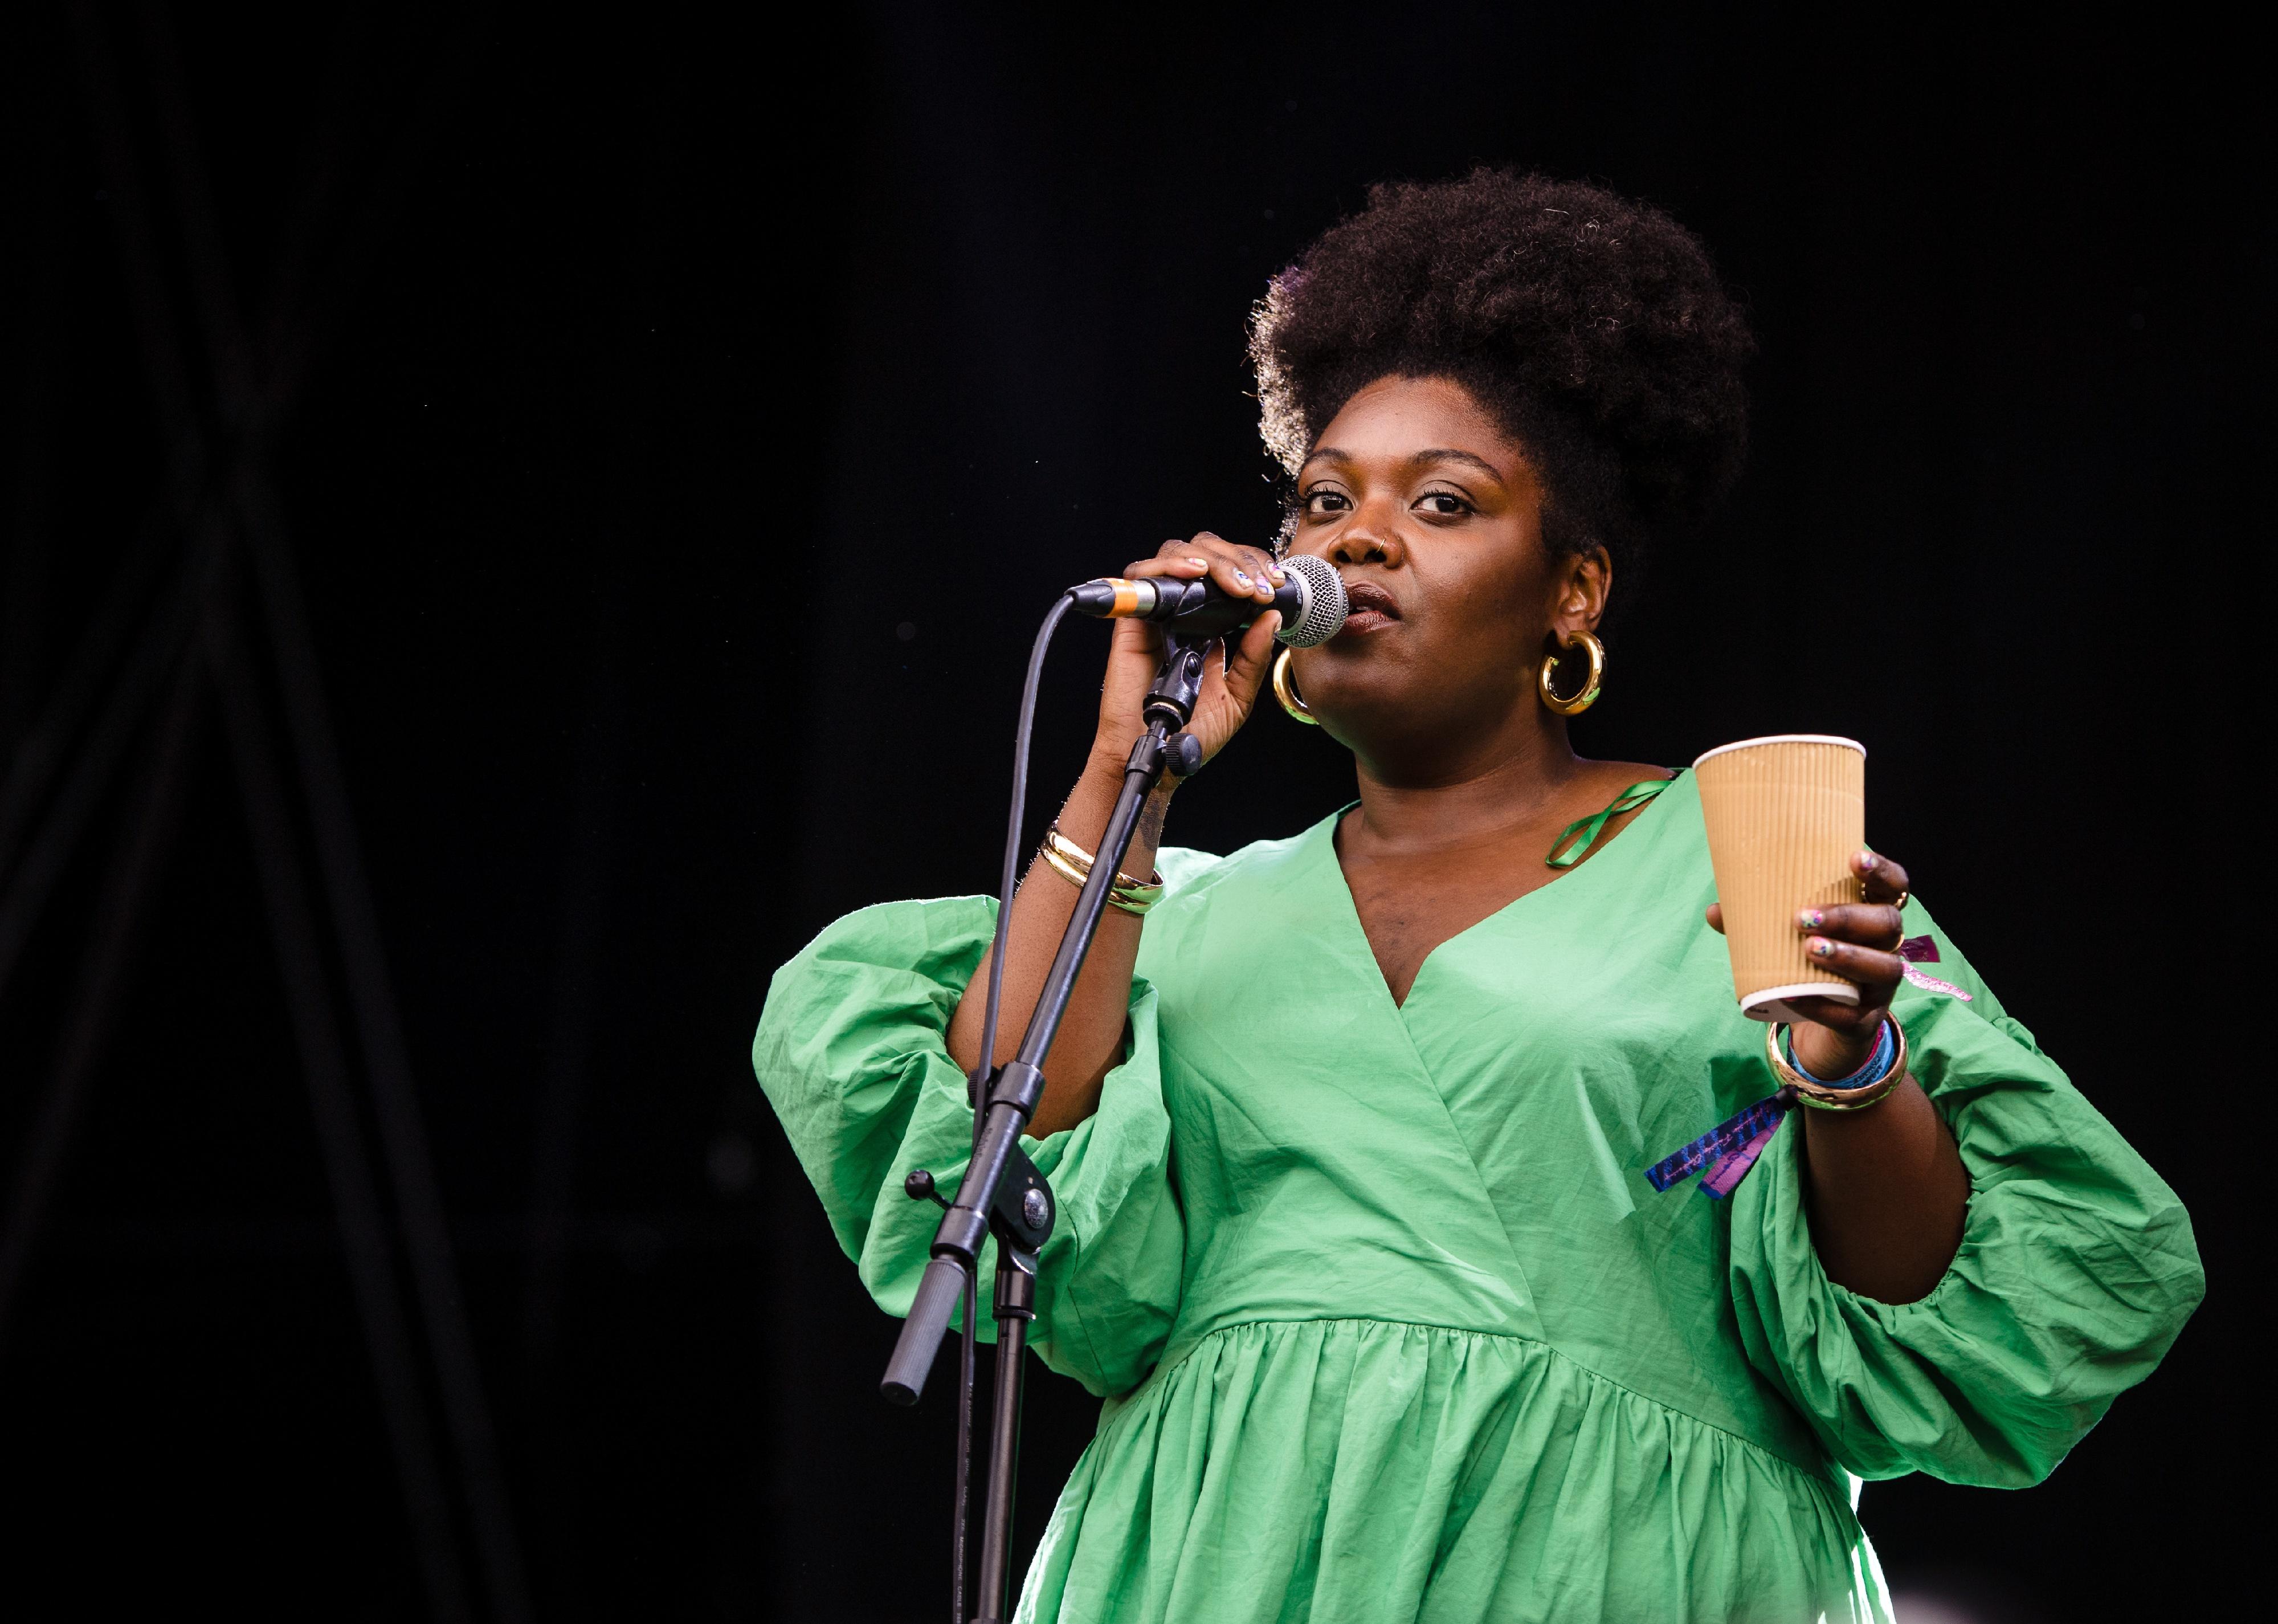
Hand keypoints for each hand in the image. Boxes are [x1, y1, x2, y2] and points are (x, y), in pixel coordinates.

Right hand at [1090, 533, 1283, 772]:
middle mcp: (1185, 611)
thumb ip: (1253, 658)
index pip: (1231, 573)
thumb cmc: (1191, 731)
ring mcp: (1158, 612)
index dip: (1254, 567)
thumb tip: (1272, 619)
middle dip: (1239, 559)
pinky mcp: (1132, 619)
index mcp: (1212, 624)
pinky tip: (1195, 574)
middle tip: (1259, 587)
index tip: (1275, 587)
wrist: (1157, 754)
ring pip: (1178, 553)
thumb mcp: (1238, 696)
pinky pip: (1142, 575)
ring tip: (1235, 584)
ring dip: (1212, 560)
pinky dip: (1169, 565)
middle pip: (1207, 553)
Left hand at [1706, 848, 1911, 1078]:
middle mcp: (1886, 947)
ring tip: (1809, 949)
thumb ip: (1755, 921)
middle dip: (1847, 918)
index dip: (1880, 871)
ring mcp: (1881, 986)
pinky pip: (1852, 1015)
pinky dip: (1823, 1006)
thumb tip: (1715, 910)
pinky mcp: (1867, 1020)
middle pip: (1886, 924)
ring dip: (1847, 956)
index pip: (1893, 886)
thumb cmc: (1807, 961)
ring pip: (1884, 968)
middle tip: (1802, 917)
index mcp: (1872, 915)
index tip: (1853, 858)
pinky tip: (1797, 995)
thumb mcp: (1786, 936)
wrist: (1821, 1020)